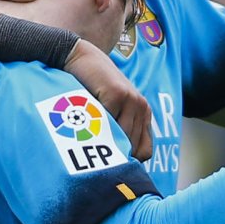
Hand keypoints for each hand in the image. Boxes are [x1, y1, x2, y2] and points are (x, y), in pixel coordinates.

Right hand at [66, 39, 153, 159]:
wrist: (79, 58)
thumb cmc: (90, 88)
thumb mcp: (109, 111)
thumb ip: (117, 130)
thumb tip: (115, 166)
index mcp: (143, 114)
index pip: (145, 151)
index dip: (128, 161)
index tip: (108, 163)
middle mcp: (141, 107)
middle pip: (132, 147)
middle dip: (113, 155)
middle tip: (92, 159)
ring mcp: (132, 100)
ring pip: (121, 137)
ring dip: (103, 143)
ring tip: (86, 143)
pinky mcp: (117, 94)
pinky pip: (108, 123)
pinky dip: (95, 128)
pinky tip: (84, 126)